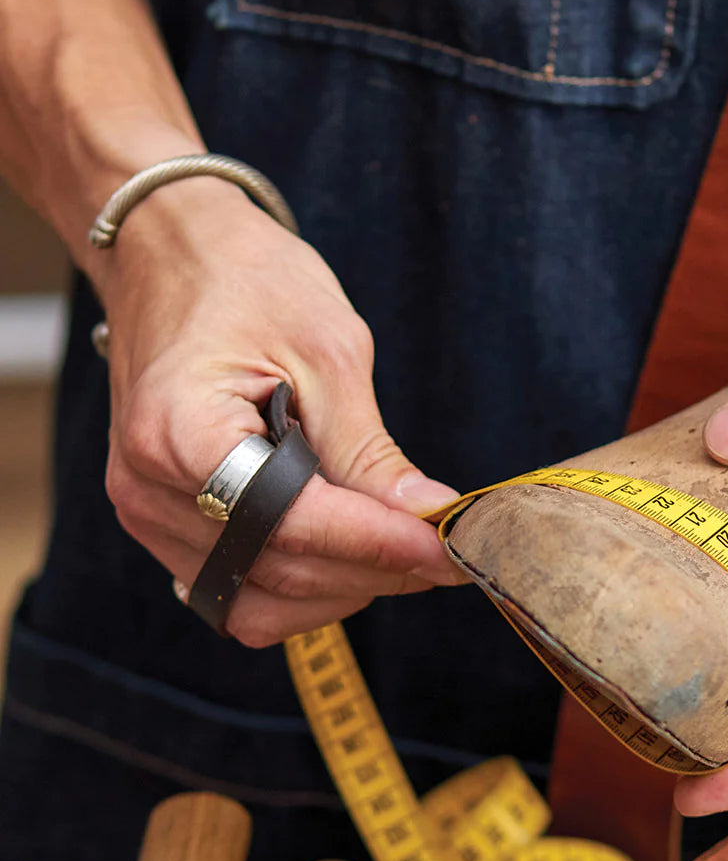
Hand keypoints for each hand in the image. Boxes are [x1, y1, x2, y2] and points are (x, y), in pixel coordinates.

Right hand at [100, 178, 462, 647]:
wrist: (172, 257)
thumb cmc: (247, 283)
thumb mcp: (327, 348)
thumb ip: (369, 449)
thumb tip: (427, 518)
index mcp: (178, 431)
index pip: (292, 521)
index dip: (379, 544)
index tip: (448, 550)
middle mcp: (148, 488)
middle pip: (278, 570)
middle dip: (373, 570)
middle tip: (445, 553)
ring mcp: (147, 516)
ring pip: (260, 603)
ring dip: (340, 589)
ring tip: (399, 549)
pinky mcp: (163, 530)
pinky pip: (237, 595)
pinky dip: (300, 590)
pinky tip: (347, 554)